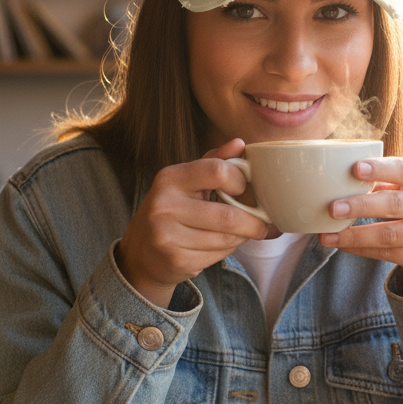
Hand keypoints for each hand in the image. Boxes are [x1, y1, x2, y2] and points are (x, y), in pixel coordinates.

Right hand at [116, 138, 268, 307]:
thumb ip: (214, 161)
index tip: (244, 189)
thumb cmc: (172, 211)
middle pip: (228, 215)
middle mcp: (164, 205)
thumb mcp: (187, 181)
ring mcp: (167, 235)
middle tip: (261, 225)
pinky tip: (217, 246)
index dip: (240, 181)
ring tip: (237, 234)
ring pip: (226, 238)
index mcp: (170, 178)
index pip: (218, 171)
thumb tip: (240, 143)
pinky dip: (226, 251)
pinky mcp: (175, 260)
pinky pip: (218, 255)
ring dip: (241, 237)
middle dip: (253, 222)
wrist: (142, 253)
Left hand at [319, 157, 402, 297]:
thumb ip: (385, 182)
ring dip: (354, 235)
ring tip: (327, 234)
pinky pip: (386, 253)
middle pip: (394, 204)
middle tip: (332, 208)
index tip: (355, 168)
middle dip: (360, 206)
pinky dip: (359, 249)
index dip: (380, 169)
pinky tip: (341, 244)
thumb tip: (341, 179)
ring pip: (388, 234)